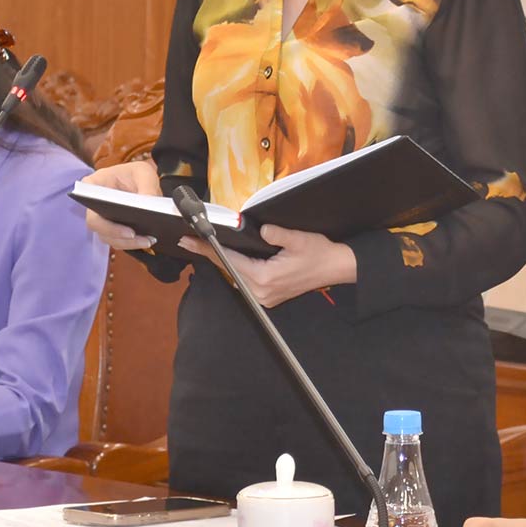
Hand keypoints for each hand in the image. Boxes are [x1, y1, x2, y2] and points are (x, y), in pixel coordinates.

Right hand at [80, 160, 161, 250]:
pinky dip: (132, 243)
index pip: (90, 202)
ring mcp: (102, 219)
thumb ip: (147, 185)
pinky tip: (147, 240)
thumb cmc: (135, 173)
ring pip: (109, 237)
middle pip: (98, 226)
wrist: (140, 181)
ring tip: (148, 240)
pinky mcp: (113, 230)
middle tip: (136, 236)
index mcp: (93, 185)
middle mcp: (93, 205)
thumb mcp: (144, 172)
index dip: (103, 218)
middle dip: (117, 235)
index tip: (125, 228)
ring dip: (128, 243)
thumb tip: (149, 203)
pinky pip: (119, 241)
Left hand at [177, 224, 355, 308]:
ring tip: (202, 245)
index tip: (189, 241)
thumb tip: (260, 229)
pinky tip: (225, 256)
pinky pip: (244, 280)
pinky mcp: (267, 296)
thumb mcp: (299, 239)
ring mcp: (264, 297)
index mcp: (265, 278)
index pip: (229, 260)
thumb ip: (276, 234)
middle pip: (228, 269)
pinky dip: (233, 267)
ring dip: (220, 260)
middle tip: (187, 240)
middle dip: (209, 254)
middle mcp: (260, 292)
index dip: (208, 249)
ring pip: (235, 275)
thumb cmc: (320, 253)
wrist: (337, 268)